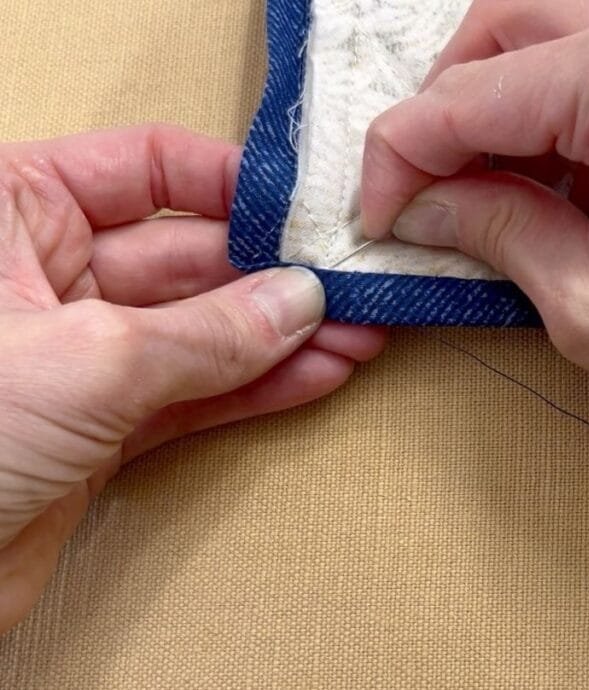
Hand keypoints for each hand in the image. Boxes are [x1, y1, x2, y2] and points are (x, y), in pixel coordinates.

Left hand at [0, 125, 386, 632]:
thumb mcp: (82, 361)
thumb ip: (203, 333)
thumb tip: (298, 302)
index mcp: (9, 213)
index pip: (143, 168)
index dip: (231, 185)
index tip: (306, 212)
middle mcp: (44, 275)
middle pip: (187, 255)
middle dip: (274, 272)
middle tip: (353, 283)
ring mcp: (77, 355)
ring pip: (200, 332)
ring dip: (281, 335)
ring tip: (359, 332)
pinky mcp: (98, 428)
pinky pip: (194, 394)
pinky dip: (256, 388)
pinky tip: (319, 374)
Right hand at [361, 0, 588, 517]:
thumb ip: (494, 230)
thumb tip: (421, 204)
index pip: (470, 94)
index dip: (401, 155)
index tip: (377, 213)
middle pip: (513, 22)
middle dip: (451, 101)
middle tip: (431, 186)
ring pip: (572, 23)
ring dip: (514, 92)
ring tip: (504, 185)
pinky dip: (582, 96)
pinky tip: (579, 171)